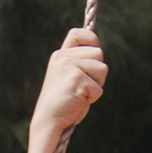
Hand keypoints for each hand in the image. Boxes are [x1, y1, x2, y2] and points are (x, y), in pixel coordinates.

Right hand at [31, 26, 106, 143]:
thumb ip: (81, 63)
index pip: (80, 33)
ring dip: (96, 85)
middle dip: (97, 72)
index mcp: (60, 55)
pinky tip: (78, 101)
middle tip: (83, 86)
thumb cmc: (64, 102)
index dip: (92, 40)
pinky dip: (92, 98)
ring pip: (102, 68)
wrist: (49, 120)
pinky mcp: (76, 79)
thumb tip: (98, 52)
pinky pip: (99, 88)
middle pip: (98, 53)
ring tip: (80, 93)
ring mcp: (69, 66)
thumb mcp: (70, 76)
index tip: (92, 56)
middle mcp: (63, 56)